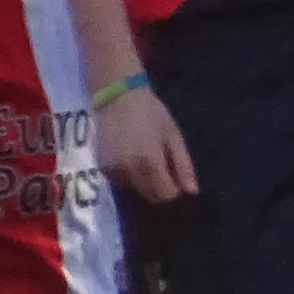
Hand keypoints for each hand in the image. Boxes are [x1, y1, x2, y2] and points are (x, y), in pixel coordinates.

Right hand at [98, 85, 195, 203]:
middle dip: (160, 189)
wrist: (117, 97)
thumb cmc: (151, 113)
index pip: (165, 194)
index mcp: (149, 162)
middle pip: (149, 196)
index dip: (175, 191)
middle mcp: (127, 170)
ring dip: (144, 183)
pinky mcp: (101, 167)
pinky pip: (120, 182)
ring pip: (134, 190)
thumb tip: (192, 191)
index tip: (177, 178)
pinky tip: (133, 159)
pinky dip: (129, 177)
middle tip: (165, 169)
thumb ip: (183, 165)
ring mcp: (111, 169)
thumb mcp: (173, 136)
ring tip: (147, 160)